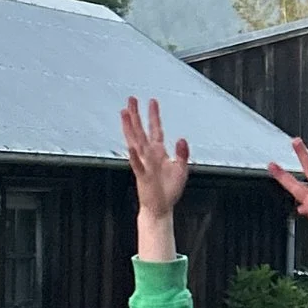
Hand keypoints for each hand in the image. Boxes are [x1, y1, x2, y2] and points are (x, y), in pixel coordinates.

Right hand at [121, 96, 190, 229]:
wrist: (160, 208)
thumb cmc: (169, 190)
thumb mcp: (181, 169)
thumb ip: (182, 154)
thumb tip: (182, 138)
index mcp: (158, 152)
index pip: (155, 130)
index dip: (154, 116)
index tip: (152, 101)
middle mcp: (149, 155)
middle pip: (141, 131)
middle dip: (136, 115)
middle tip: (131, 99)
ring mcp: (144, 164)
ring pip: (135, 142)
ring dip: (130, 128)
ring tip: (125, 113)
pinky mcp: (143, 176)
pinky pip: (138, 164)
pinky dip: (135, 155)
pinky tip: (131, 145)